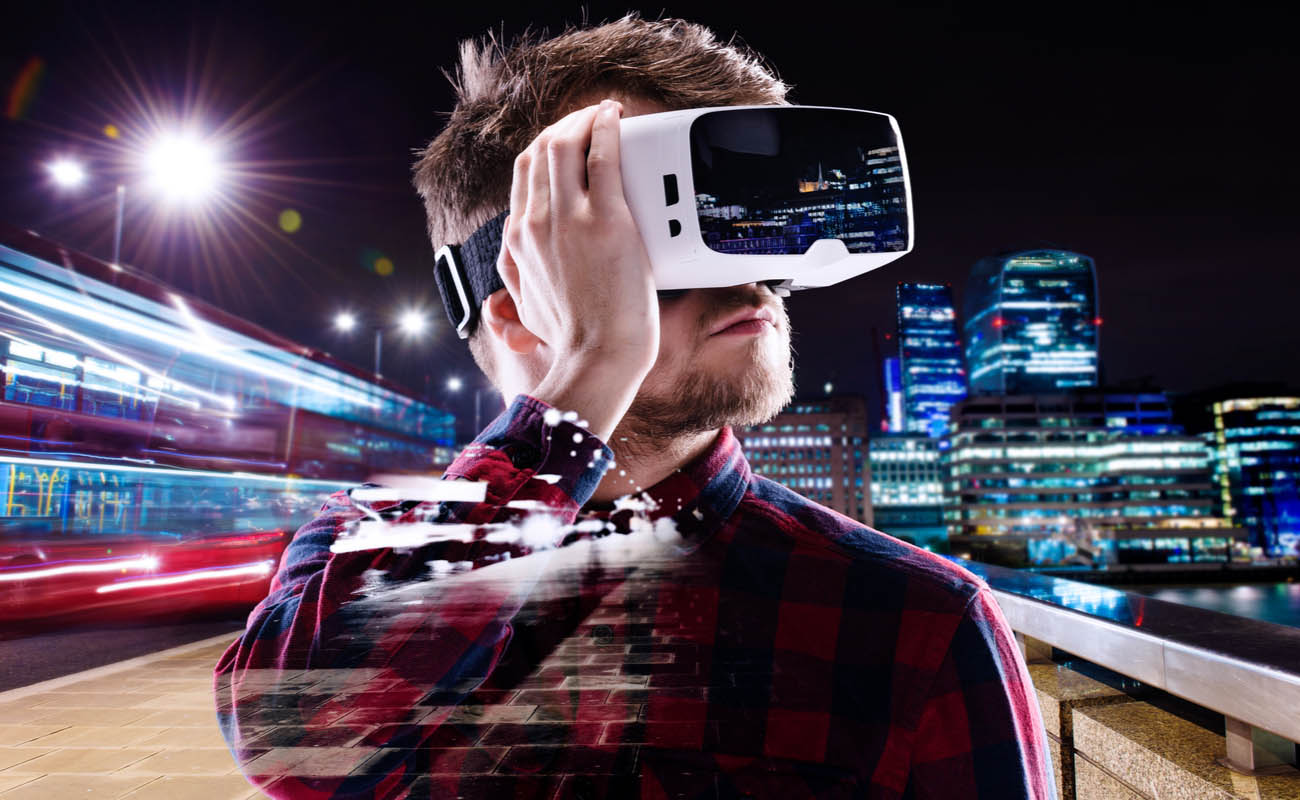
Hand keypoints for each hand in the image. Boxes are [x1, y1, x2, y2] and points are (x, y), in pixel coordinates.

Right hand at [496, 99, 658, 440]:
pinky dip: (607, 127)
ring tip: (605, 116)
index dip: (544, 148)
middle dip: (564, 127)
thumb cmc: (572, 340)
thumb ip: (517, 275)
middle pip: (540, 150)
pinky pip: (603, 155)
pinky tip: (617, 117)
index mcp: (518, 239)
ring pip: (565, 143)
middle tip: (588, 123)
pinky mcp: (605, 219)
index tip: (565, 143)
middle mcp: (536, 222)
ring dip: (584, 120)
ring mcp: (569, 218)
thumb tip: (513, 262)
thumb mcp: (526, 305)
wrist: (596, 359)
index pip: (523, 174)